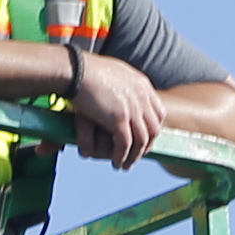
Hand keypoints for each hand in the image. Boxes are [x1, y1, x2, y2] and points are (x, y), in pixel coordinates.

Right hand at [65, 49, 162, 166]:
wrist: (76, 70)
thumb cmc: (86, 70)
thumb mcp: (113, 72)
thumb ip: (123, 82)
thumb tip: (121, 86)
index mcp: (142, 85)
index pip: (158, 112)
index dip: (153, 129)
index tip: (145, 140)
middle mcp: (142, 97)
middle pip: (154, 128)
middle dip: (147, 146)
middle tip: (137, 156)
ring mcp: (132, 108)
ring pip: (141, 140)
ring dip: (134, 156)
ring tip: (126, 165)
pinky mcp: (119, 118)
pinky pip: (126, 144)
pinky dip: (122, 156)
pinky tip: (116, 162)